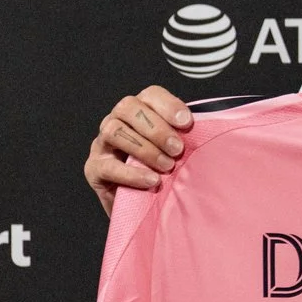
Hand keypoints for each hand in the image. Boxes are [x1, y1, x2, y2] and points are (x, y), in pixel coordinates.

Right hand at [85, 86, 192, 215]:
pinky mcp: (94, 168)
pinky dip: (132, 173)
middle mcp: (117, 120)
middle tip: (177, 149)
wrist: (141, 207)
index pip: (149, 94)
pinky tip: (151, 181)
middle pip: (128, 107)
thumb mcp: (174, 151)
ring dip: (145, 148)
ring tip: (167, 166)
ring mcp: (101, 143)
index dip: (168, 105)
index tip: (187, 123)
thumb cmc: (162, 172)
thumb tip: (208, 130)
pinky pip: (108, 165)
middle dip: (156, 128)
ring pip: (114, 130)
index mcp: (138, 111)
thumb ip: (182, 137)